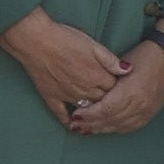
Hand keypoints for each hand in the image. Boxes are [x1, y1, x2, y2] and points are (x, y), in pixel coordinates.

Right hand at [0, 7, 125, 117]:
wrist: (35, 39)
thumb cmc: (64, 38)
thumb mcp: (92, 44)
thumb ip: (111, 60)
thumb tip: (128, 70)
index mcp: (97, 76)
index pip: (115, 89)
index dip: (119, 88)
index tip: (122, 88)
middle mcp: (84, 90)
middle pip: (102, 102)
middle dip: (109, 103)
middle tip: (114, 104)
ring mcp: (67, 95)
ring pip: (85, 110)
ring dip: (93, 113)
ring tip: (98, 115)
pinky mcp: (51, 96)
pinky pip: (61, 114)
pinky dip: (68, 120)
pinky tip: (73, 125)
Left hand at [71, 40, 163, 133]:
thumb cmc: (146, 56)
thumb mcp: (122, 64)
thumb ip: (107, 79)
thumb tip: (90, 91)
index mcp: (131, 92)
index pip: (105, 109)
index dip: (89, 114)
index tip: (75, 114)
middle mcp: (139, 105)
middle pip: (110, 121)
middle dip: (91, 124)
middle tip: (75, 125)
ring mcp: (146, 111)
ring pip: (119, 126)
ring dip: (101, 129)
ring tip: (86, 129)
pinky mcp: (150, 114)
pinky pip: (130, 127)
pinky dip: (115, 129)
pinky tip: (105, 129)